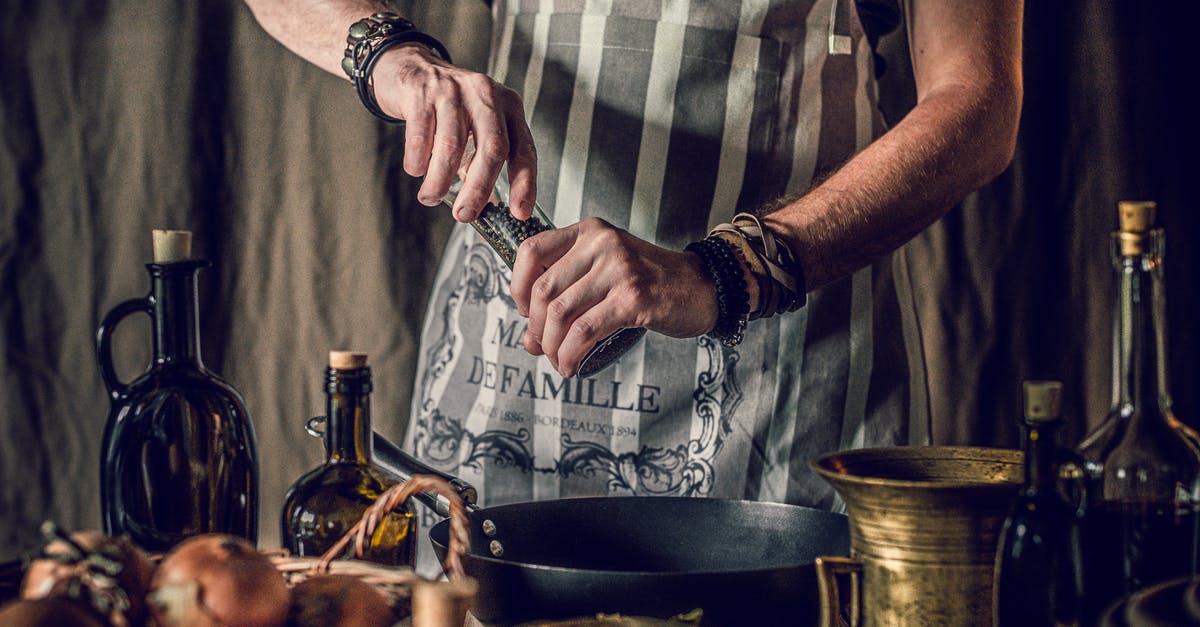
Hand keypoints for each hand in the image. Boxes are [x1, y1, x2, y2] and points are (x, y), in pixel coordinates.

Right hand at [371, 44, 536, 221]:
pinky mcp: (422, 90)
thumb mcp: (478, 125)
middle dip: (479, 189)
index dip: (524, 184)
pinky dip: (418, 160)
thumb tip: (489, 206)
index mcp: (509, 106)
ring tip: (430, 198)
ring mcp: (454, 90)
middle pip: (492, 149)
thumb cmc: (450, 108)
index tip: (519, 213)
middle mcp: (486, 94)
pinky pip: (421, 135)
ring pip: (452, 145)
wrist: (412, 66)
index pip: (524, 149)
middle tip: (464, 215)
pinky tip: (416, 170)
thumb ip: (485, 160)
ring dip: (440, 180)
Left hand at [510, 217, 718, 377]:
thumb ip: (568, 298)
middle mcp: (601, 243)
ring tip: (558, 361)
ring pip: (559, 313)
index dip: (517, 287)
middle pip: (542, 290)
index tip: (524, 312)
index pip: (531, 251)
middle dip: (535, 327)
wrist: (703, 287)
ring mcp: (618, 269)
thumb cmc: (652, 283)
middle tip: (543, 346)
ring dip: (551, 346)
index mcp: (589, 231)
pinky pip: (585, 331)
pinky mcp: (633, 298)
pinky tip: (571, 366)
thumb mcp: (606, 275)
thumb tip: (528, 341)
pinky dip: (570, 354)